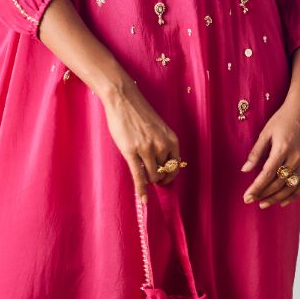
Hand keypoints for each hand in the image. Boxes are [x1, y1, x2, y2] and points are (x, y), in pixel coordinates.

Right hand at [99, 77, 183, 203]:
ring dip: (148, 179)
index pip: (176, 167)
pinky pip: (139, 176)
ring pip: (152, 176)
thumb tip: (162, 166)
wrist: (123, 99)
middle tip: (150, 176)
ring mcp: (147, 149)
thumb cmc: (139, 113)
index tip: (164, 179)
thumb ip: (163, 146)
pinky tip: (143, 199)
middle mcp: (162, 145)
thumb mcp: (159, 129)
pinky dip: (141, 189)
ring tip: (142, 173)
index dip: (170, 176)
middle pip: (163, 173)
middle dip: (157, 178)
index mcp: (171, 139)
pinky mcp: (131, 152)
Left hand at [240, 96, 299, 208]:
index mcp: (282, 149)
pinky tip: (283, 202)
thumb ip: (256, 152)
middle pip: (278, 183)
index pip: (266, 175)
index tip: (246, 196)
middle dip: (263, 194)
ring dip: (276, 198)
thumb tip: (245, 170)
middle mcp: (296, 157)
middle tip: (251, 200)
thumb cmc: (283, 118)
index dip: (256, 188)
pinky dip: (292, 195)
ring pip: (290, 187)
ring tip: (264, 204)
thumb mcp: (266, 132)